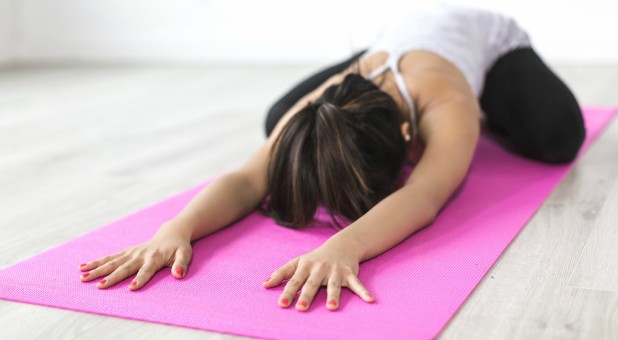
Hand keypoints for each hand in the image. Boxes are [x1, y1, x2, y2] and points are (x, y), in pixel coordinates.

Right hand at [77, 222, 192, 289]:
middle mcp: (140, 255)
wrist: (171, 233)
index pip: (147, 270)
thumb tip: (178, 275)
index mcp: (154, 258)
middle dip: (112, 277)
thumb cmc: (179, 247)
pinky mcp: (126, 252)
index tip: (131, 288)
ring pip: (112, 262)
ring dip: (97, 269)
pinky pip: (109, 257)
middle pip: (124, 267)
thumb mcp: (185, 254)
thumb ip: (182, 264)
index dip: (140, 279)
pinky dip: (96, 262)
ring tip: (83, 277)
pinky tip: (82, 267)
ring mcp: (131, 253)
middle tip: (99, 286)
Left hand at [262, 240, 374, 310]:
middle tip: (301, 308)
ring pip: (334, 285)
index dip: (288, 292)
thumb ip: (281, 273)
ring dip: (334, 296)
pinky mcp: (350, 273)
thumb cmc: (315, 258)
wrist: (341, 245)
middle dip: (307, 295)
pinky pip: (357, 284)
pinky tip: (370, 300)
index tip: (281, 304)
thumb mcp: (297, 262)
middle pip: (312, 284)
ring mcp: (335, 271)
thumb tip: (264, 285)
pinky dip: (364, 292)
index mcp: (305, 267)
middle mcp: (320, 269)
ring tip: (332, 308)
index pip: (294, 281)